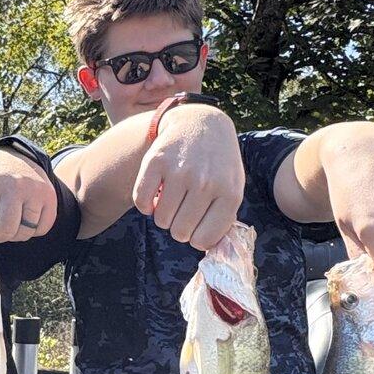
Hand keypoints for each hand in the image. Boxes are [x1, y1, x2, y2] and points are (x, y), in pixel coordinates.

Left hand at [0, 148, 57, 246]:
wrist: (11, 156)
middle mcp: (13, 186)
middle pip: (4, 232)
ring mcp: (34, 191)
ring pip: (23, 233)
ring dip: (13, 234)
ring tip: (7, 220)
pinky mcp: (49, 197)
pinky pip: (41, 229)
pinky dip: (31, 230)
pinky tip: (23, 217)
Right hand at [133, 106, 242, 248]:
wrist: (200, 122)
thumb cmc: (217, 163)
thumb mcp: (232, 187)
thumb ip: (223, 218)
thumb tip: (206, 250)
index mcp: (229, 194)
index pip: (203, 240)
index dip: (196, 237)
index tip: (196, 225)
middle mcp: (205, 183)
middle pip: (180, 233)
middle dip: (178, 227)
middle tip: (182, 211)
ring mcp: (180, 172)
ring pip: (161, 220)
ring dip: (163, 215)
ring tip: (171, 200)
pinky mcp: (156, 162)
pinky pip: (141, 202)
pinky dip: (145, 205)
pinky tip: (155, 194)